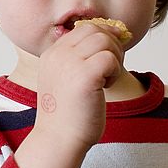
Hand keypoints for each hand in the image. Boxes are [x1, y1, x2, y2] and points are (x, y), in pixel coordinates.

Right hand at [33, 22, 125, 152]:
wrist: (59, 139)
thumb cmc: (69, 114)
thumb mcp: (67, 78)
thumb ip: (80, 57)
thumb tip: (115, 34)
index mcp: (52, 54)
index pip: (83, 28)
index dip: (103, 35)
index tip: (112, 52)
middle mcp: (58, 55)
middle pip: (95, 30)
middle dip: (112, 45)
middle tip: (110, 69)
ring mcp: (69, 64)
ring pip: (104, 40)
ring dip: (114, 58)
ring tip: (106, 79)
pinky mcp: (84, 76)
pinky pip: (110, 58)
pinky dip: (114, 71)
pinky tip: (106, 87)